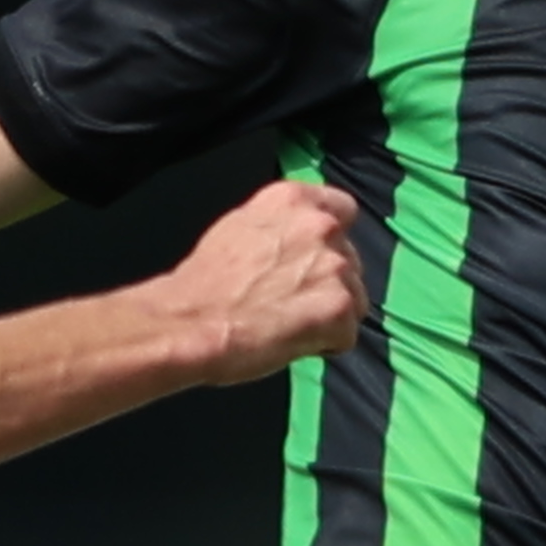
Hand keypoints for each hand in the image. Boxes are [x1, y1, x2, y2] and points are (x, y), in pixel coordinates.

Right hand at [158, 177, 370, 385]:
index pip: (343, 210)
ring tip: (287, 325)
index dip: (332, 241)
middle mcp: (320, 226)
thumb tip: (292, 244)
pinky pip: (348, 335)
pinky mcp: (339, 307)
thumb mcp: (240, 228)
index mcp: (293, 200)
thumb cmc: (203, 285)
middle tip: (291, 304)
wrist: (190, 323)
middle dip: (329, 284)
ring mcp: (334, 266)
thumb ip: (279, 228)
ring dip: (330, 316)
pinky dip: (326, 345)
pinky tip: (292, 343)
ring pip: (355, 299)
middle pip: (350, 260)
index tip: (317, 260)